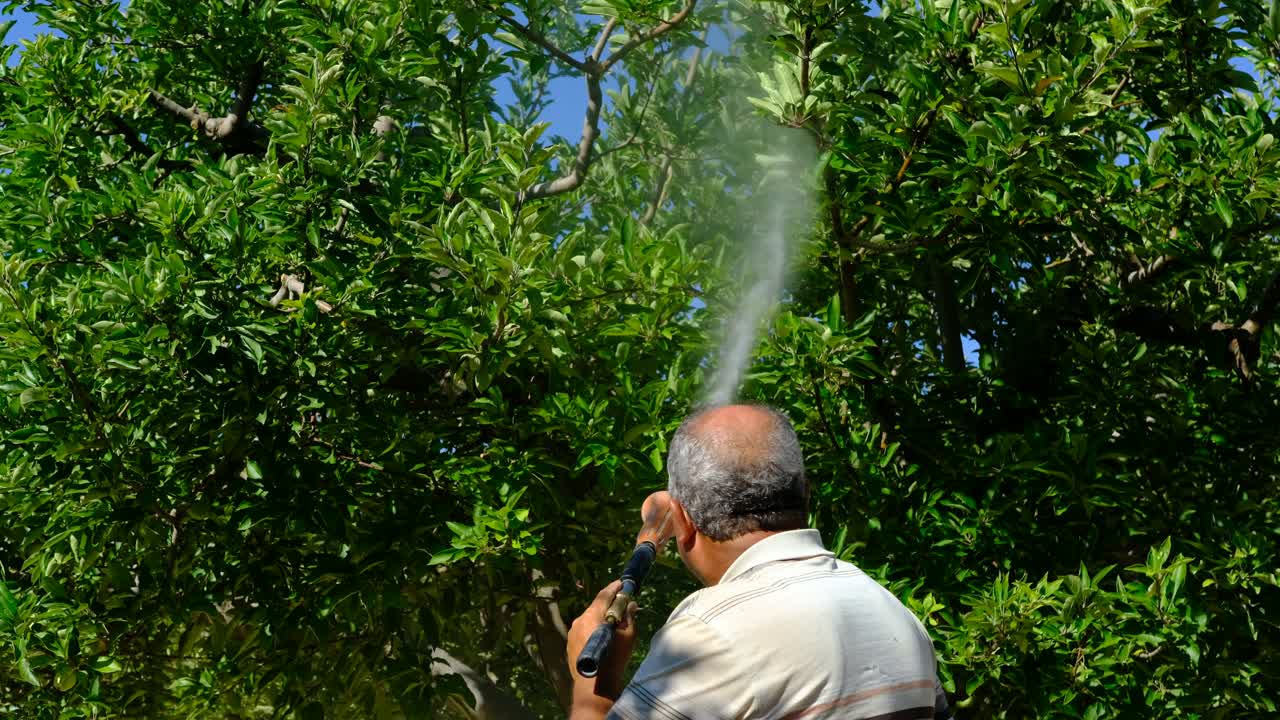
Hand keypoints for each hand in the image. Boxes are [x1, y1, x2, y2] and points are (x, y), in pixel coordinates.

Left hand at [566, 580, 639, 702]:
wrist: (594, 685)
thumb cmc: (614, 659)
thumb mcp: (627, 636)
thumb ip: (628, 617)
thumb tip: (630, 604)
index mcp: (592, 616)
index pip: (603, 595)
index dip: (613, 588)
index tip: (621, 583)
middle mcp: (579, 620)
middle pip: (595, 607)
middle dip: (608, 604)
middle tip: (620, 604)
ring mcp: (572, 632)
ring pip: (588, 619)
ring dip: (600, 618)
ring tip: (612, 624)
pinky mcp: (569, 643)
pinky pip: (583, 630)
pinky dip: (593, 629)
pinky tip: (601, 637)